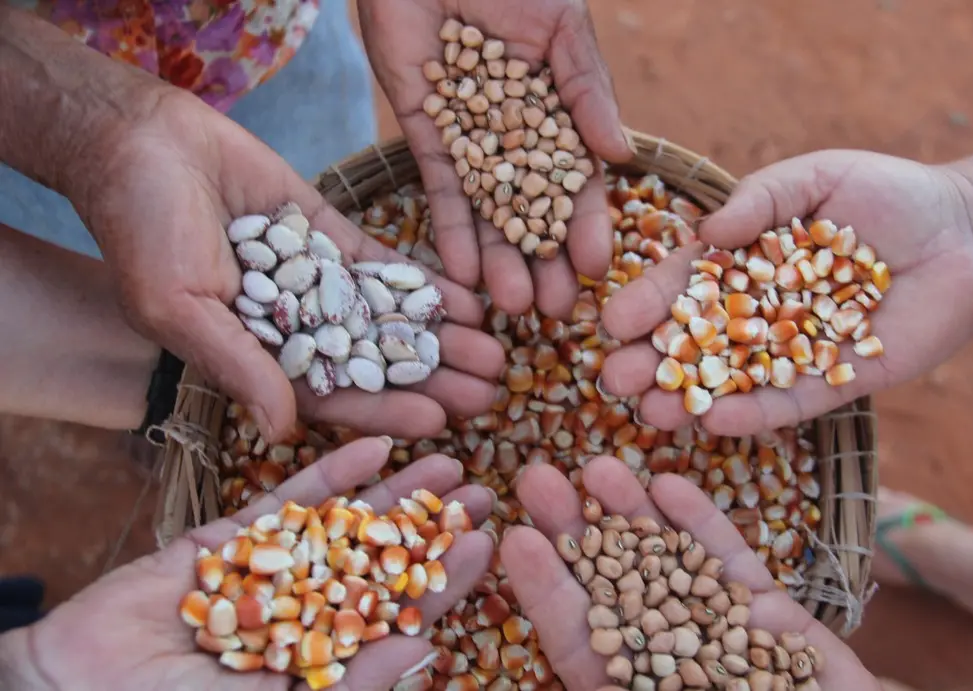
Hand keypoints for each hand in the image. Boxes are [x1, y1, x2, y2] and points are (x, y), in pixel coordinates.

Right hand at [0, 437, 494, 690]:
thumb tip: (429, 651)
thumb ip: (352, 682)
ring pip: (349, 522)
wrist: (77, 690)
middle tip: (484, 489)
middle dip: (433, 525)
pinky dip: (332, 473)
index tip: (487, 542)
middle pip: (386, 558)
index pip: (401, 612)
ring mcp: (274, 568)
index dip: (444, 578)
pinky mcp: (232, 536)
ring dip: (396, 492)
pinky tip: (373, 447)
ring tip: (447, 460)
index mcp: (329, 654)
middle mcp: (310, 607)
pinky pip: (291, 500)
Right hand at [73, 85, 503, 441]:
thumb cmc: (141, 230)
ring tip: (495, 349)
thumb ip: (237, 363)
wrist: (142, 142)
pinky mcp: (331, 235)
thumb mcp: (180, 304)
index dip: (385, 410)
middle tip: (491, 390)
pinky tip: (468, 299)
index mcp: (255, 357)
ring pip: (388, 317)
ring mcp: (317, 281)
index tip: (440, 419)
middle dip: (431, 378)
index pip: (333, 397)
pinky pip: (385, 266)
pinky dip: (424, 284)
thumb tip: (283, 430)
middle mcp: (294, 327)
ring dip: (440, 336)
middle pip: (374, 364)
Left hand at [357, 0, 633, 318]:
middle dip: (543, 262)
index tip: (596, 268)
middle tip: (554, 313)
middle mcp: (517, 138)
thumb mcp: (564, 27)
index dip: (587, 225)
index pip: (578, 182)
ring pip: (487, 210)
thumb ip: (589, 90)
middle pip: (532, 211)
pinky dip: (450, 228)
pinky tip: (462, 271)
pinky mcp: (425, 133)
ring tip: (510, 306)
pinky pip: (440, 188)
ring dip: (498, 259)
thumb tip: (622, 156)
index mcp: (560, 114)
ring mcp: (471, 139)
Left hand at [500, 455, 880, 689]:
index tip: (514, 537)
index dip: (544, 589)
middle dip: (574, 530)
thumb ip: (625, 690)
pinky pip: (729, 564)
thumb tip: (580, 679)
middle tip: (537, 476)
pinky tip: (671, 484)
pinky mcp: (767, 615)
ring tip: (596, 465)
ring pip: (663, 562)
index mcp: (630, 687)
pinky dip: (702, 525)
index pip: (575, 638)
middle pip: (608, 584)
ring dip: (630, 513)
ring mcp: (715, 628)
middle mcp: (666, 655)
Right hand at [597, 150, 972, 434]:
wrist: (966, 231)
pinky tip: (714, 423)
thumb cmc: (885, 193)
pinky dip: (752, 414)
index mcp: (742, 261)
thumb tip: (707, 233)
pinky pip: (787, 403)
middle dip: (652, 361)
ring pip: (732, 379)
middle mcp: (759, 311)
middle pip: (695, 340)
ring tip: (647, 414)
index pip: (683, 285)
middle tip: (613, 380)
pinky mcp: (834, 382)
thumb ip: (757, 200)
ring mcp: (793, 350)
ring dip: (689, 398)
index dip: (647, 302)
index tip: (611, 321)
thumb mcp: (812, 177)